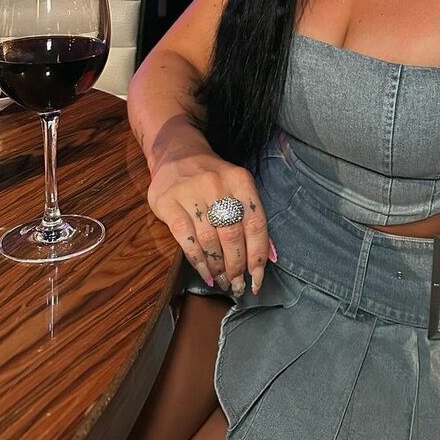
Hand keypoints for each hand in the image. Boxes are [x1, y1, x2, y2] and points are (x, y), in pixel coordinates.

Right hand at [147, 152, 271, 296]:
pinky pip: (186, 240)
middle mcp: (217, 185)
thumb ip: (253, 218)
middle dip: (237, 265)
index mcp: (240, 181)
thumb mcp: (238, 188)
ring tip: (223, 281)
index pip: (255, 224)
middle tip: (237, 284)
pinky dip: (198, 262)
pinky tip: (205, 274)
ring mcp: (191, 193)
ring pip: (210, 240)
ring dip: (218, 267)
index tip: (257, 278)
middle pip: (232, 235)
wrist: (177, 154)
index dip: (258, 255)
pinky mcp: (169, 203)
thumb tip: (270, 256)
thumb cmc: (213, 178)